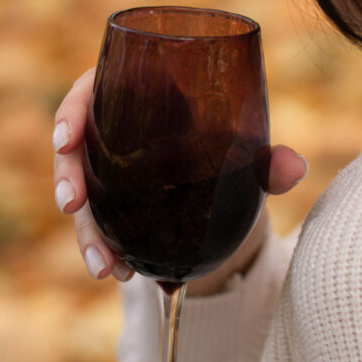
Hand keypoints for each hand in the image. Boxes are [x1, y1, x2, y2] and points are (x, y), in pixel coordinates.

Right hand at [53, 68, 308, 291]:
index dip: (71, 112)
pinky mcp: (111, 202)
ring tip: (105, 266)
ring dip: (85, 230)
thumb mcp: (246, 152)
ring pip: (81, 194)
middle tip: (72, 206)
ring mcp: (107, 168)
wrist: (223, 180)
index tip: (66, 139)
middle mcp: (113, 129)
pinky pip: (97, 222)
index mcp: (136, 94)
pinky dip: (103, 247)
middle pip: (75, 146)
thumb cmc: (227, 145)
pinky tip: (118, 271)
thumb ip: (268, 160)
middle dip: (67, 178)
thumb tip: (295, 168)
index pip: (89, 90)